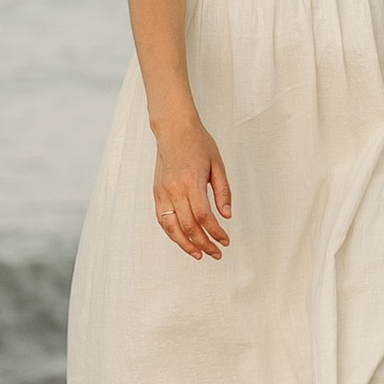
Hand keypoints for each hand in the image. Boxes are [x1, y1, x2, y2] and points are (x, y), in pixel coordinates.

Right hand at [153, 119, 231, 261]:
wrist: (174, 129)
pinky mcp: (156, 192)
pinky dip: (172, 233)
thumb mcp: (218, 165)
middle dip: (204, 243)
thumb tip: (227, 216)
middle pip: (188, 226)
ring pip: (171, 227)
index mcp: (192, 182)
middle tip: (216, 253)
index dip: (215, 232)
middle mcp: (174, 189)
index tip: (226, 240)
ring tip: (199, 254)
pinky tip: (183, 240)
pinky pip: (162, 219)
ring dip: (186, 244)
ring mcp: (162, 192)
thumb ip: (223, 192)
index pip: (203, 216)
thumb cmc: (198, 143)